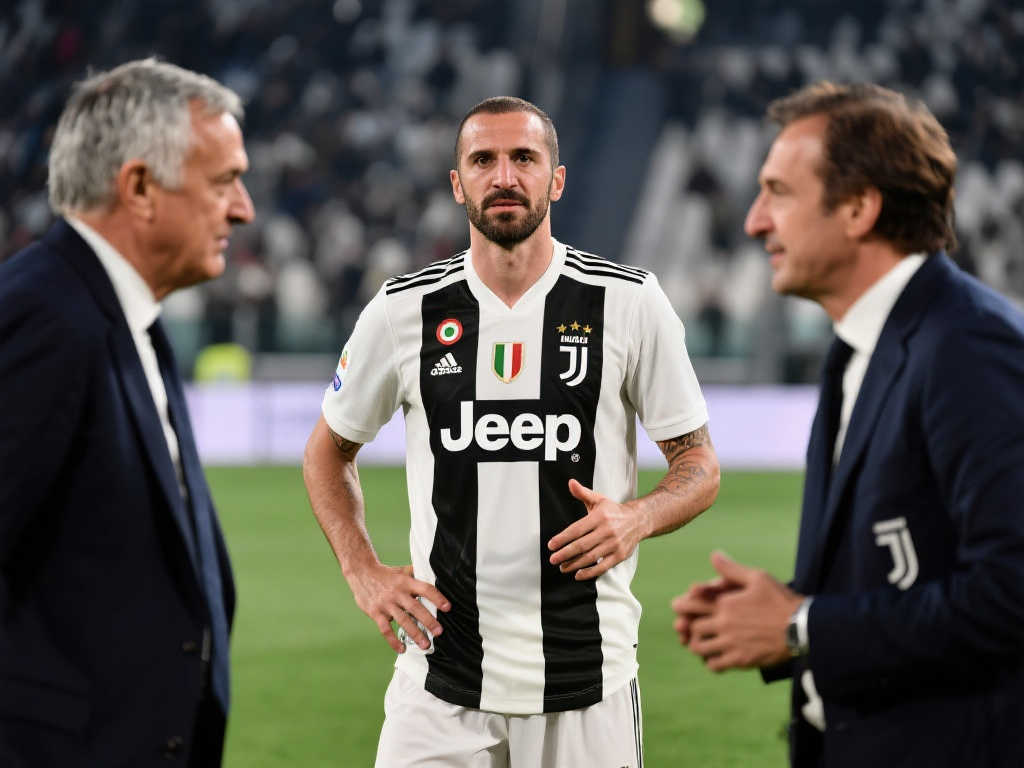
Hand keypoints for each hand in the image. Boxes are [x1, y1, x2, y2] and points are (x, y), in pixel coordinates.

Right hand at [347, 563, 450, 653]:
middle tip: (439, 632)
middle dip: (428, 620)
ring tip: (425, 644)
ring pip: (402, 620)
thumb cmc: (386, 573)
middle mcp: (397, 593)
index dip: (437, 598)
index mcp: (406, 582)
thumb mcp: (402, 571)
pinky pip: (385, 630)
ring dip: (415, 633)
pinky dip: (393, 641)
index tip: (447, 608)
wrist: (361, 572)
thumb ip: (416, 575)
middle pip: (415, 608)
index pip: (425, 589)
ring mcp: (386, 604)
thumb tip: (435, 575)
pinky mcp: (376, 613)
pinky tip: (401, 649)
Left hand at [547, 479, 646, 579]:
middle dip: (565, 554)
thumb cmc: (614, 511)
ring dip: (574, 564)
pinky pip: (602, 567)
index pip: (577, 529)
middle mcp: (607, 531)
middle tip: (553, 559)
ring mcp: (614, 544)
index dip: (562, 538)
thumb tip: (570, 483)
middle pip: (582, 545)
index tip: (551, 545)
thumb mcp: (599, 499)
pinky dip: (590, 572)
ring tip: (562, 567)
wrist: (639, 520)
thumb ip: (583, 493)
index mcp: (600, 517)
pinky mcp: (620, 556)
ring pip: (591, 557)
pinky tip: (578, 575)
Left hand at [683, 551, 802, 670]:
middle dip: (690, 626)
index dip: (682, 605)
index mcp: (725, 603)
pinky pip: (715, 665)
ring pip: (700, 648)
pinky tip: (716, 657)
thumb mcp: (758, 578)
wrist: (802, 628)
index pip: (692, 604)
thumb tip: (714, 555)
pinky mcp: (741, 660)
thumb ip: (732, 569)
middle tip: (689, 628)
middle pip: (693, 628)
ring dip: (698, 645)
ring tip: (703, 643)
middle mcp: (724, 624)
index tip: (678, 606)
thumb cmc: (781, 600)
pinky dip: (711, 662)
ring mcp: (731, 643)